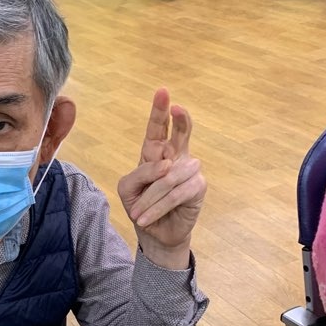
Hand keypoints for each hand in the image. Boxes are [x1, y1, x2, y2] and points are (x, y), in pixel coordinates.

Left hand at [117, 88, 206, 266]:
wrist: (154, 233)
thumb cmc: (141, 206)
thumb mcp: (128, 188)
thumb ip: (141, 172)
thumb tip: (167, 166)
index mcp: (155, 152)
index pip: (158, 129)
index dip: (160, 111)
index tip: (162, 92)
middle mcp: (175, 156)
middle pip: (181, 132)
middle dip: (179, 119)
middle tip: (176, 107)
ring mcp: (189, 170)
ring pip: (168, 176)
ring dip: (150, 198)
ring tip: (138, 214)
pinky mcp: (197, 186)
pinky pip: (176, 192)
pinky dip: (158, 206)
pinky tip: (146, 218)